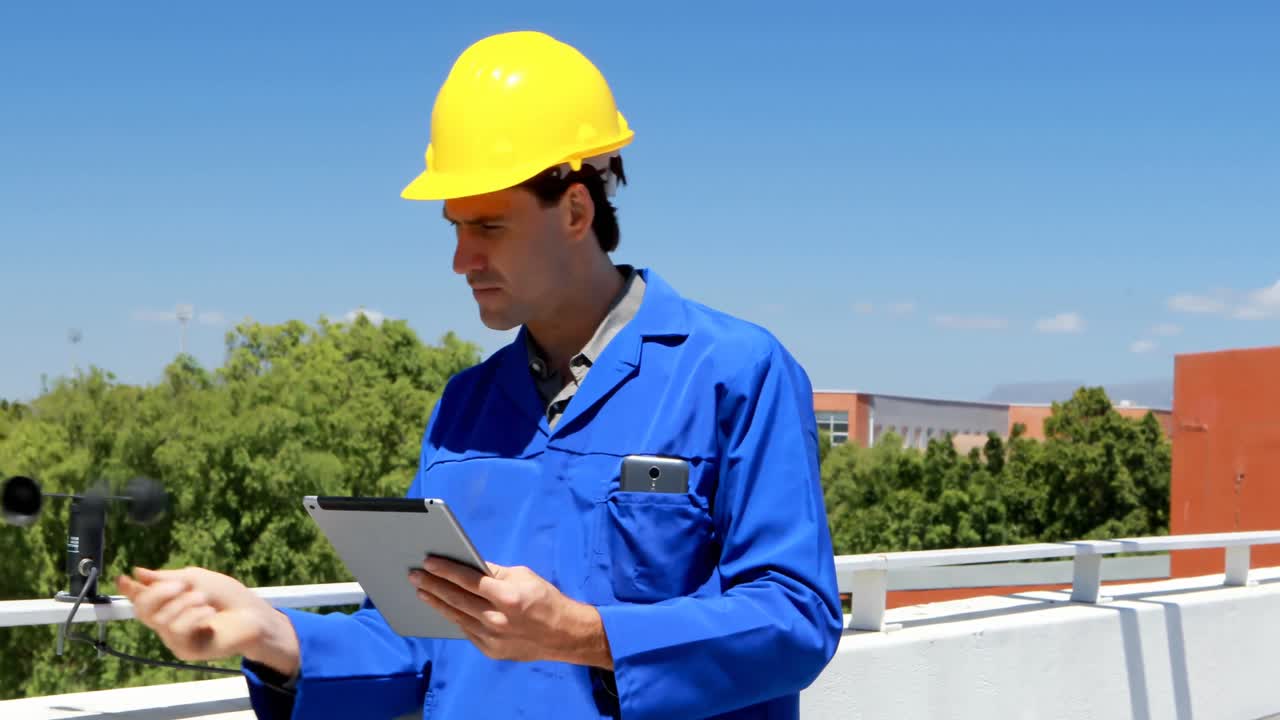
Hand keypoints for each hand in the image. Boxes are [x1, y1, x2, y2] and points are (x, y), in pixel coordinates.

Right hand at [117, 566, 300, 675]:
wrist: (253, 615)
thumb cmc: (228, 596)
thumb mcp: (197, 579)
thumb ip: (166, 578)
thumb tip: (139, 572)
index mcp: (169, 603)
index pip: (141, 598)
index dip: (130, 590)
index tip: (122, 578)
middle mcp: (167, 621)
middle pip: (142, 609)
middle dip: (159, 593)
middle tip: (181, 585)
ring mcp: (175, 637)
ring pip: (160, 620)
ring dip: (184, 605)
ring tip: (205, 601)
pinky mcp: (185, 650)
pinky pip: (176, 632)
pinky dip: (193, 618)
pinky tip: (208, 616)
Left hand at [409, 558, 612, 668]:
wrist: (563, 635)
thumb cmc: (544, 599)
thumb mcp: (524, 576)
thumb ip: (495, 573)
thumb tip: (470, 565)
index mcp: (507, 596)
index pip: (468, 580)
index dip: (446, 570)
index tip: (428, 562)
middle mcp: (496, 619)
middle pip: (456, 599)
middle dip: (432, 585)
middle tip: (414, 575)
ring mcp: (492, 638)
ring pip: (456, 616)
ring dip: (436, 602)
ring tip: (422, 591)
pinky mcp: (491, 650)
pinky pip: (467, 630)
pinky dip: (454, 618)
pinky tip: (443, 607)